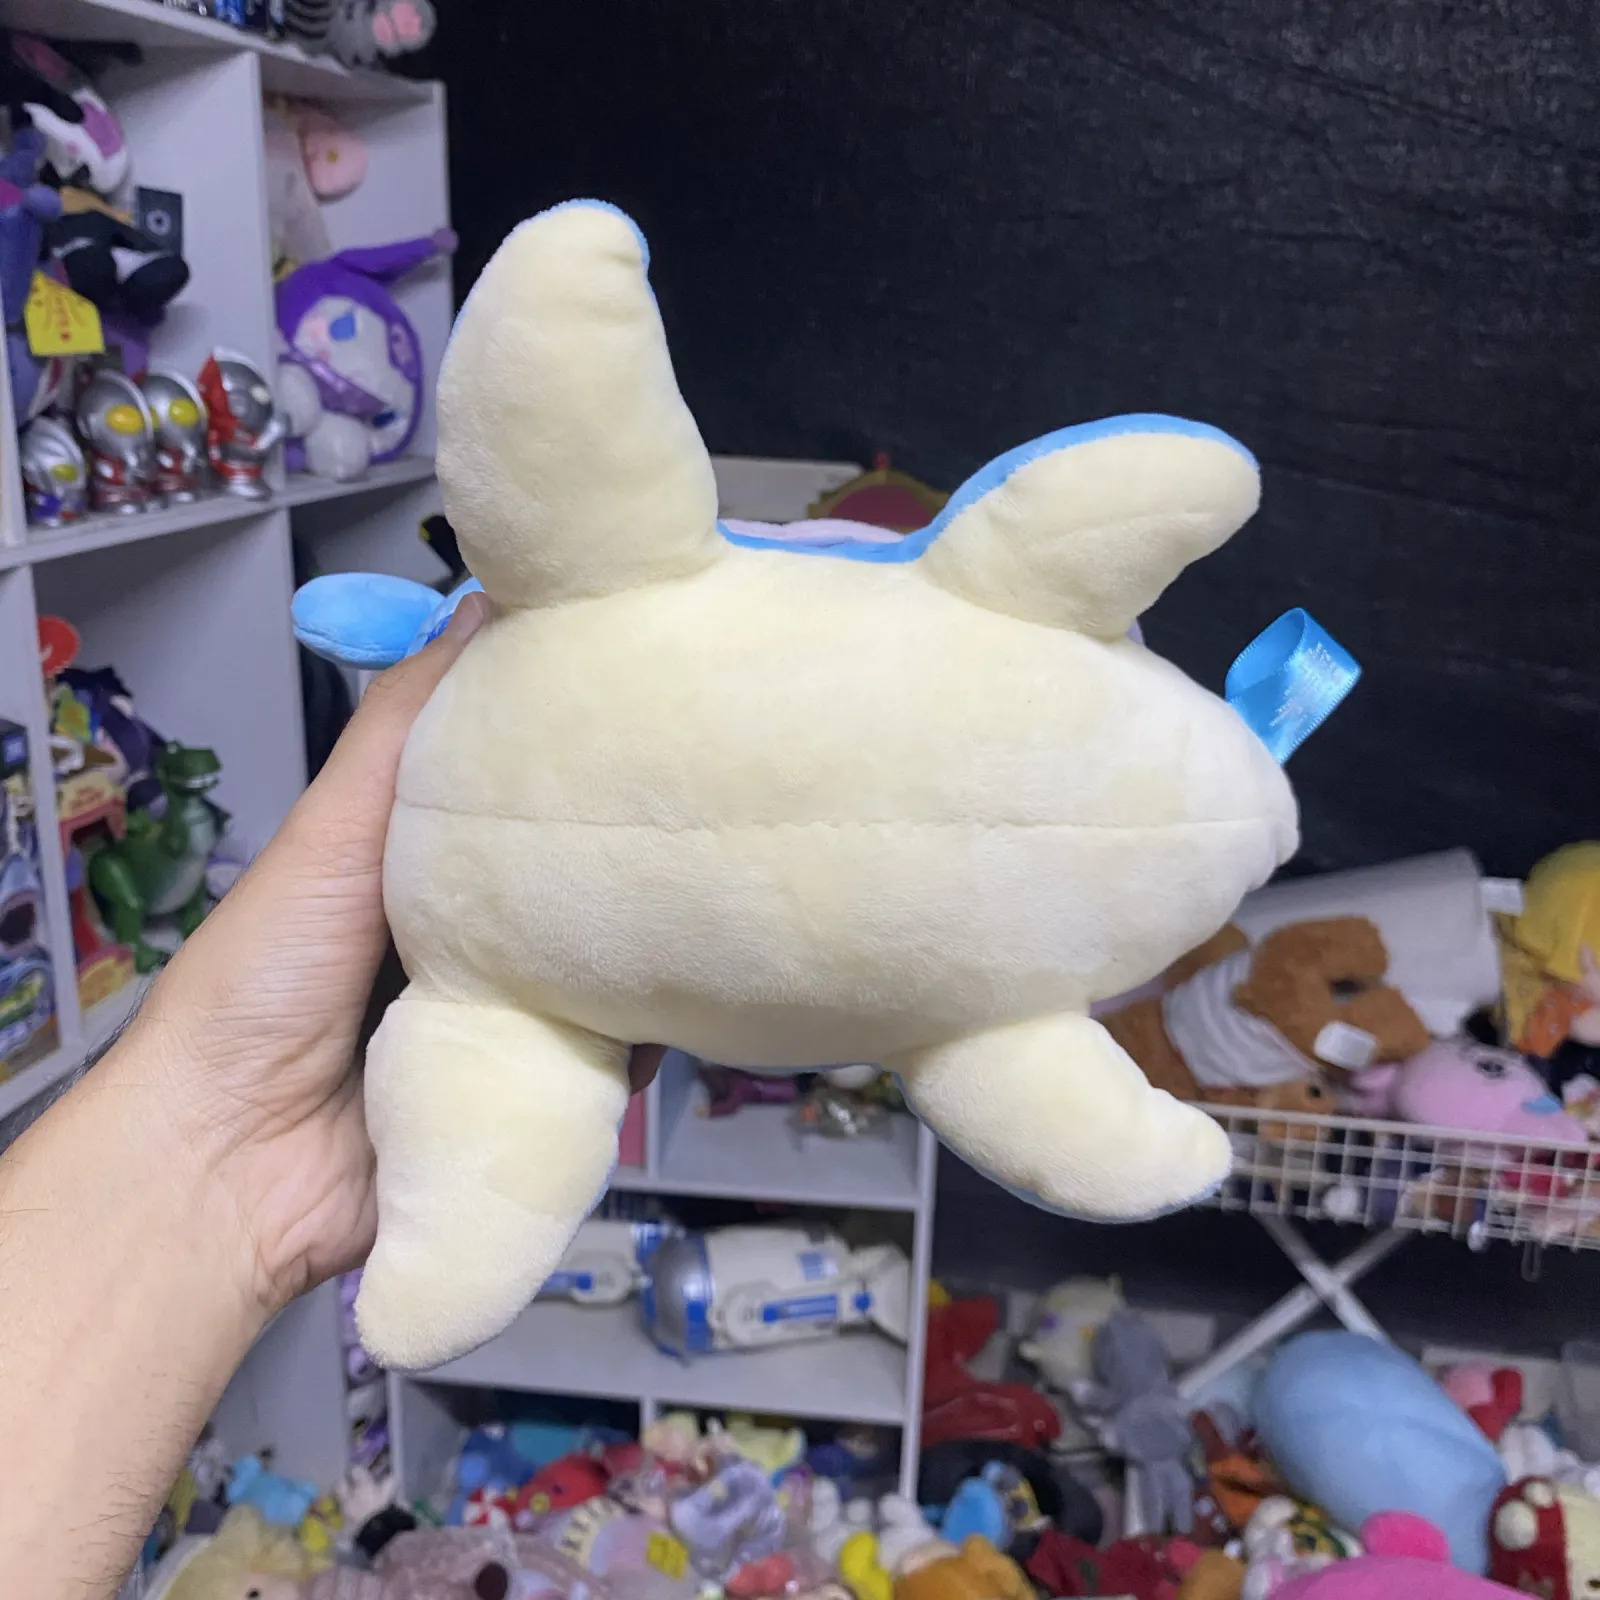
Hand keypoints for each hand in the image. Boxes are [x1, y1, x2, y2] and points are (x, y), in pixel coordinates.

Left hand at [129, 588, 659, 1319]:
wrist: (234, 1163)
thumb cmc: (265, 980)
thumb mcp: (333, 830)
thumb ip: (404, 730)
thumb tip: (487, 607)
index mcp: (427, 867)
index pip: (524, 800)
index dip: (584, 759)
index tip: (658, 710)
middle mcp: (476, 939)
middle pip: (576, 890)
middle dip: (632, 861)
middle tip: (711, 810)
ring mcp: (507, 1020)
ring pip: (604, 972)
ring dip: (646, 953)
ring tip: (713, 900)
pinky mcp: (529, 1094)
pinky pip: (605, 1059)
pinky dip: (636, 1040)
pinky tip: (677, 1007)